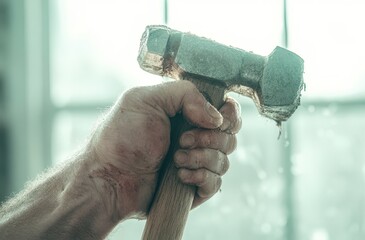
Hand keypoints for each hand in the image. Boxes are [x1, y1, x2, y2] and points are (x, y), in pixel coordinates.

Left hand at [89, 81, 240, 219]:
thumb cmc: (120, 137)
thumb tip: (216, 117)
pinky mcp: (193, 187)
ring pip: (224, 160)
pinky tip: (181, 176)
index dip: (227, 115)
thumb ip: (185, 94)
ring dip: (202, 158)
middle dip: (209, 138)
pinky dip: (202, 178)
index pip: (225, 110)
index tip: (214, 120)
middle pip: (229, 136)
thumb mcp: (145, 100)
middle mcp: (194, 136)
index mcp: (186, 113)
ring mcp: (195, 163)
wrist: (106, 178)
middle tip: (183, 140)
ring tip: (176, 159)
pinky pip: (215, 184)